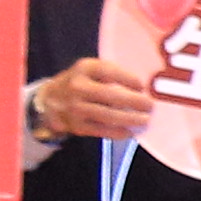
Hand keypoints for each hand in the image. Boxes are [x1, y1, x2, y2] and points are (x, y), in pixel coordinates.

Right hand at [39, 57, 158, 138]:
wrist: (50, 100)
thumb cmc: (82, 82)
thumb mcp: (91, 70)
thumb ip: (113, 74)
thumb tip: (146, 85)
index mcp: (84, 68)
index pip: (109, 71)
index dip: (129, 79)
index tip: (142, 86)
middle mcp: (78, 87)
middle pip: (110, 95)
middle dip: (134, 101)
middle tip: (150, 105)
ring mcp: (76, 108)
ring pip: (107, 115)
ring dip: (130, 119)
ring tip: (145, 120)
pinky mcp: (77, 126)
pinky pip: (102, 131)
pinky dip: (119, 132)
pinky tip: (131, 131)